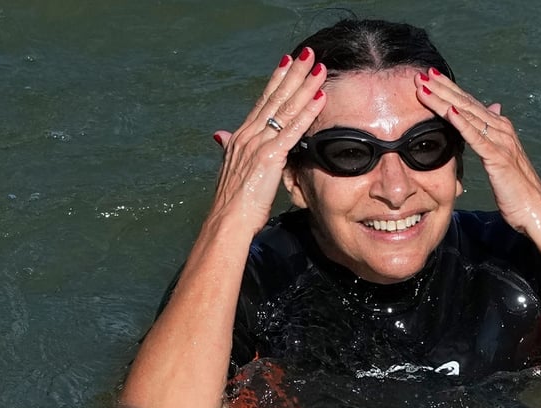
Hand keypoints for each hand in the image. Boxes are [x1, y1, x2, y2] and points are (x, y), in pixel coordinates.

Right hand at [208, 47, 327, 235]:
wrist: (228, 219)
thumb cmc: (233, 202)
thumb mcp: (231, 168)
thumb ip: (229, 148)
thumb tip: (220, 136)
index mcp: (241, 136)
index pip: (263, 101)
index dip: (277, 80)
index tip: (288, 62)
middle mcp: (249, 134)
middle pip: (276, 97)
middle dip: (293, 74)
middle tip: (309, 54)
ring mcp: (259, 143)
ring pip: (287, 108)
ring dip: (305, 86)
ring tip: (320, 68)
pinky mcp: (270, 156)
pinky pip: (293, 129)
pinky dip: (308, 112)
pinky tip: (320, 98)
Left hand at [414, 68, 540, 234]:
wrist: (535, 209)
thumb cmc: (516, 187)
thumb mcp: (502, 156)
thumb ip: (494, 133)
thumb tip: (494, 108)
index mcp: (499, 128)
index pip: (468, 103)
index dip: (448, 89)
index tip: (428, 78)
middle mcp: (501, 128)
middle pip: (465, 103)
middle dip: (441, 88)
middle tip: (420, 74)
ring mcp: (501, 141)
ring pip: (467, 114)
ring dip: (444, 100)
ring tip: (425, 87)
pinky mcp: (498, 157)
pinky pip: (476, 137)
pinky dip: (462, 122)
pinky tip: (449, 111)